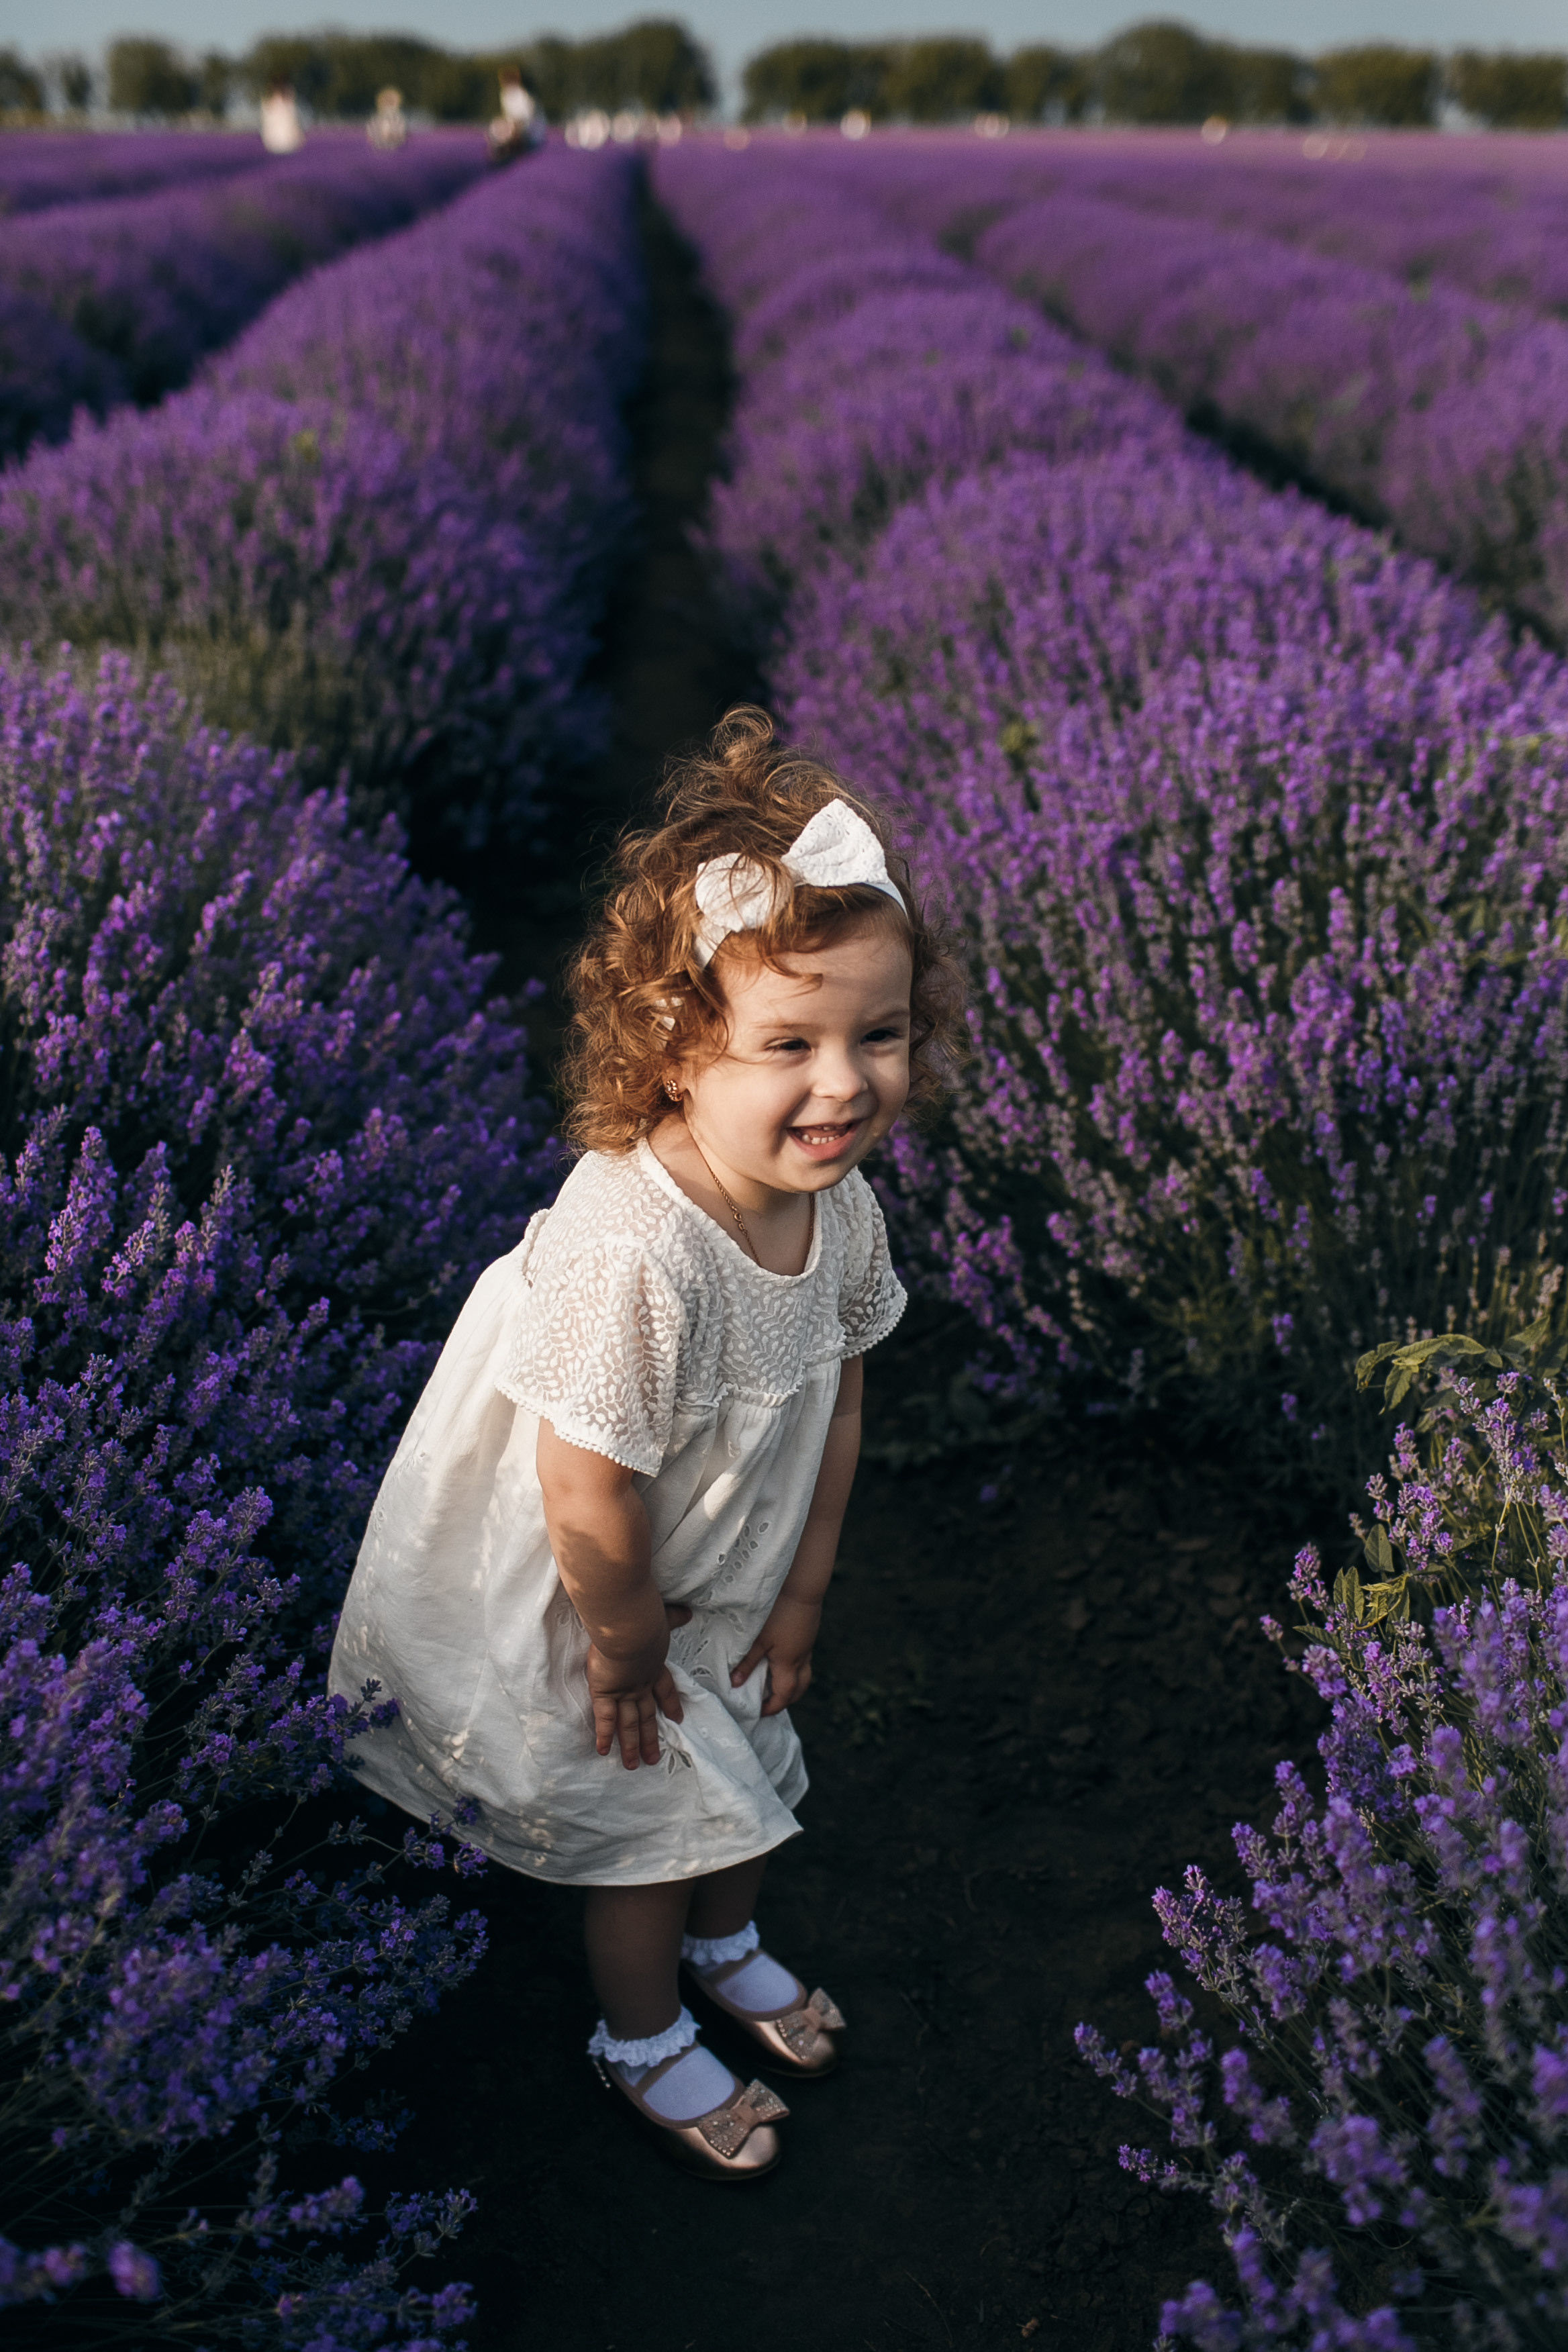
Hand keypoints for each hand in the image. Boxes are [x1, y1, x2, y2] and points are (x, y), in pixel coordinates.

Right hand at [586, 1603, 690, 1769]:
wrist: (629, 1629)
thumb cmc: (645, 1619)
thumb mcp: (662, 1618)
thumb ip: (674, 1617)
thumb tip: (689, 1612)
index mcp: (654, 1667)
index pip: (665, 1690)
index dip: (671, 1704)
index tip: (678, 1719)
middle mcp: (641, 1684)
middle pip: (647, 1716)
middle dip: (650, 1738)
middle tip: (653, 1760)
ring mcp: (624, 1691)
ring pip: (628, 1724)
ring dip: (631, 1746)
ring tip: (633, 1766)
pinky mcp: (605, 1693)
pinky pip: (605, 1719)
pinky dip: (604, 1735)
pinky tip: (602, 1751)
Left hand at [731, 1592, 821, 1717]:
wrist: (802, 1585)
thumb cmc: (778, 1611)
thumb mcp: (758, 1638)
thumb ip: (747, 1662)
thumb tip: (735, 1684)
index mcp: (789, 1663)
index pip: (784, 1695)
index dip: (772, 1707)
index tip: (759, 1712)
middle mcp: (801, 1658)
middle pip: (799, 1689)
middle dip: (786, 1700)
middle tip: (769, 1702)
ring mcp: (807, 1645)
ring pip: (803, 1674)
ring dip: (791, 1684)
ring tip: (773, 1683)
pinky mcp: (808, 1634)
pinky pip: (803, 1659)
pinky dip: (792, 1668)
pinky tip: (779, 1659)